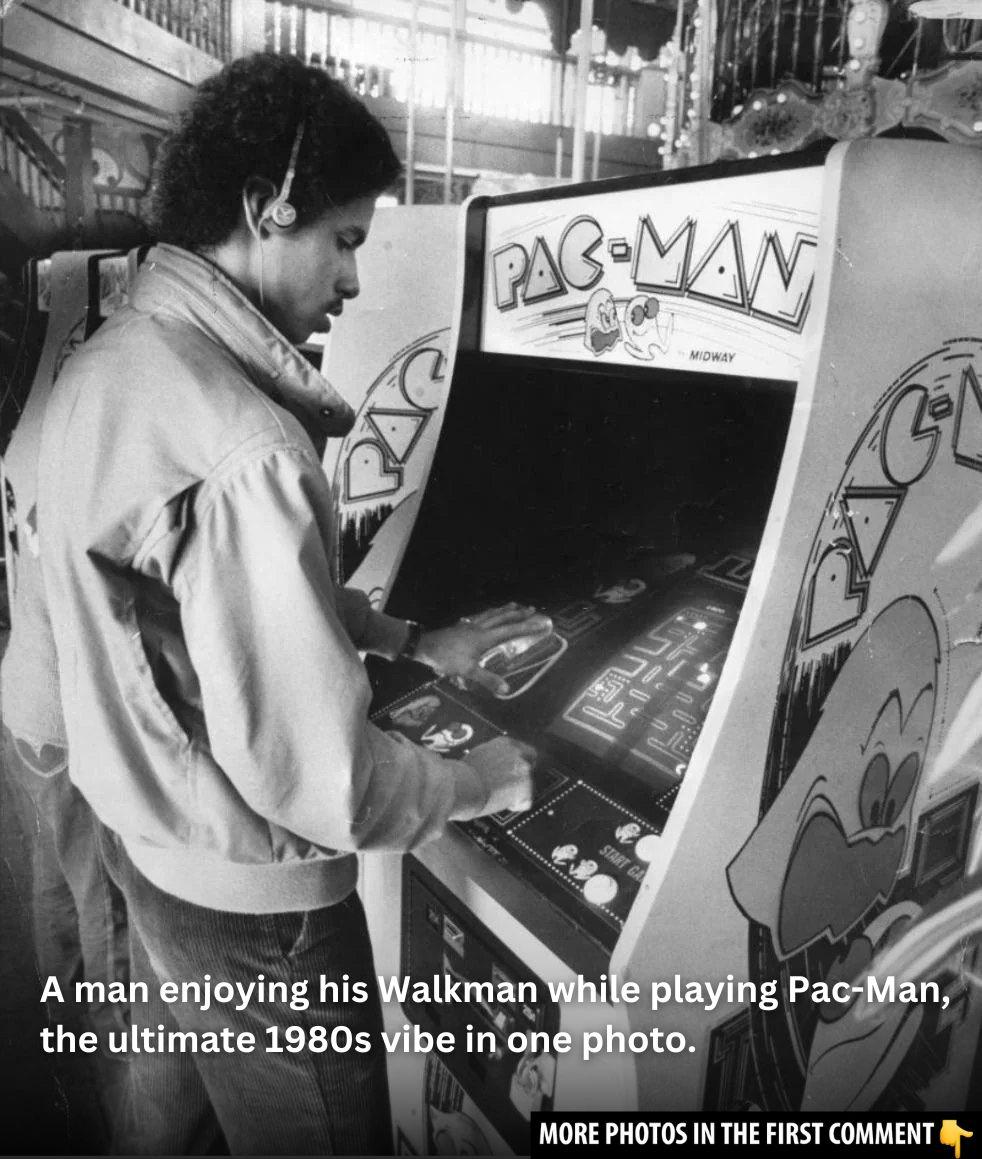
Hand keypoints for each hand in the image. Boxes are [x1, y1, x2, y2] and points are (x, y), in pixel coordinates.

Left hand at [415, 603, 552, 694]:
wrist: (424, 646)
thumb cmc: (447, 658)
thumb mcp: (467, 671)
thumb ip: (487, 679)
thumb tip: (505, 689)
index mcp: (484, 637)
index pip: (510, 630)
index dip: (526, 627)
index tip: (540, 622)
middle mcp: (479, 627)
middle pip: (502, 617)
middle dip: (518, 614)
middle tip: (532, 608)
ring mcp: (469, 625)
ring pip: (491, 614)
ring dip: (504, 609)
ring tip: (514, 604)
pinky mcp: (461, 625)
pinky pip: (480, 615)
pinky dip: (489, 612)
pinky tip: (487, 614)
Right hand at [465, 736, 536, 814]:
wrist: (461, 785)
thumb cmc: (462, 773)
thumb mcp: (479, 755)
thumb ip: (493, 757)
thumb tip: (494, 764)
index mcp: (505, 743)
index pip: (523, 750)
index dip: (517, 763)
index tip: (512, 771)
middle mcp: (517, 753)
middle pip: (530, 765)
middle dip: (521, 776)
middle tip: (507, 786)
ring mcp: (524, 771)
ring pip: (528, 784)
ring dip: (516, 791)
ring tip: (497, 795)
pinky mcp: (525, 789)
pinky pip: (525, 802)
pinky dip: (515, 806)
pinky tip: (500, 803)